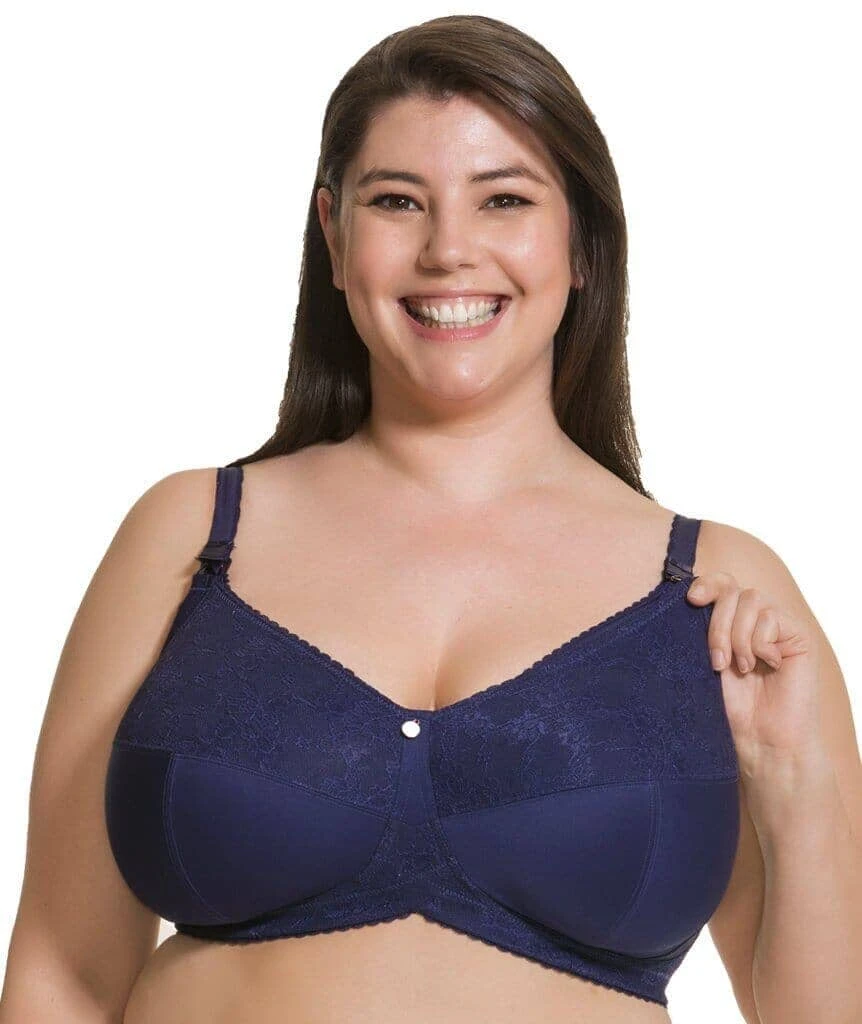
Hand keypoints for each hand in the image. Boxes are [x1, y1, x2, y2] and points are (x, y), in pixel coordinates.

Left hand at [685, 572, 823, 774]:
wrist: (762, 738)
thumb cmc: (733, 706)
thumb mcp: (707, 660)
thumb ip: (703, 628)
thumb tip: (689, 594)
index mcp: (731, 621)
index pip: (722, 583)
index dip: (707, 584)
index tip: (691, 600)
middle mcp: (755, 619)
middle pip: (732, 592)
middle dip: (717, 626)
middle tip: (717, 662)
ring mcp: (779, 625)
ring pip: (751, 600)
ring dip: (738, 637)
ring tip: (742, 669)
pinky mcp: (798, 636)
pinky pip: (772, 618)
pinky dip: (761, 644)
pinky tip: (768, 667)